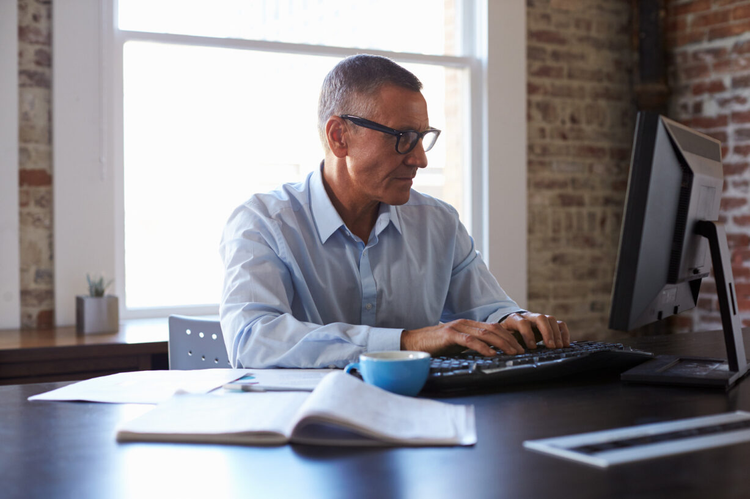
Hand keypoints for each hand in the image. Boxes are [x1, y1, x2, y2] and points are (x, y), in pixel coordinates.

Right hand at [400, 319, 524, 356]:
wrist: (413, 342)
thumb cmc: (435, 346)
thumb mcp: (457, 345)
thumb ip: (471, 346)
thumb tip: (489, 353)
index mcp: (468, 325)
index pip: (493, 327)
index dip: (508, 336)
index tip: (519, 346)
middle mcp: (465, 323)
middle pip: (493, 329)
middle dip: (509, 340)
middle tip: (521, 351)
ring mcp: (457, 327)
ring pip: (485, 333)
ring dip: (501, 344)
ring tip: (512, 353)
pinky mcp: (449, 335)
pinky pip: (469, 341)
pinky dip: (483, 347)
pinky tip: (491, 354)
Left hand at [500, 312, 569, 349]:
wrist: (509, 323)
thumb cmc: (506, 333)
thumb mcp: (503, 337)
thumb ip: (506, 343)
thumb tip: (510, 353)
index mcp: (514, 319)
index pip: (523, 323)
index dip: (528, 334)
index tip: (532, 347)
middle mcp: (528, 316)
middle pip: (540, 318)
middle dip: (547, 332)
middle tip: (551, 346)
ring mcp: (539, 318)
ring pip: (550, 319)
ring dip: (556, 334)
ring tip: (558, 347)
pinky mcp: (548, 323)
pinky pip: (559, 324)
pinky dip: (564, 333)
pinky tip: (565, 344)